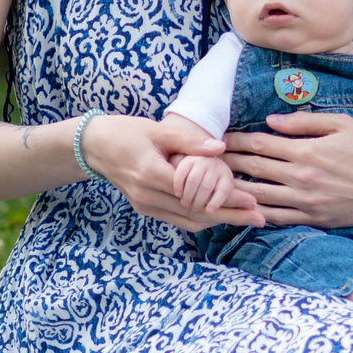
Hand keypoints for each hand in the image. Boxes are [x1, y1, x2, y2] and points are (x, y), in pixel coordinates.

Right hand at [84, 115, 261, 230]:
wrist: (93, 146)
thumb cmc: (126, 132)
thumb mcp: (157, 131)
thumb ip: (189, 142)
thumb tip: (221, 148)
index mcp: (152, 175)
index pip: (197, 194)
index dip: (225, 199)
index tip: (252, 201)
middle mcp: (147, 196)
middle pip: (195, 212)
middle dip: (230, 216)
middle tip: (260, 218)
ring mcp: (145, 205)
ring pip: (187, 220)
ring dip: (218, 221)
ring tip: (246, 220)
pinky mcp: (144, 207)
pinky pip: (176, 219)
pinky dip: (199, 219)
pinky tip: (220, 216)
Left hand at [225, 106, 352, 225]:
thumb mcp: (342, 124)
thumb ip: (304, 122)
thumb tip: (270, 121)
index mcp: (307, 150)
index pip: (260, 143)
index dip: (236, 140)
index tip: (220, 138)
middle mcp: (301, 177)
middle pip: (253, 168)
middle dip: (228, 162)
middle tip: (207, 159)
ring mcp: (305, 200)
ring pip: (258, 195)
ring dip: (234, 188)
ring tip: (216, 183)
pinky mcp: (312, 218)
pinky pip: (276, 217)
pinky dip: (255, 212)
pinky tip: (242, 207)